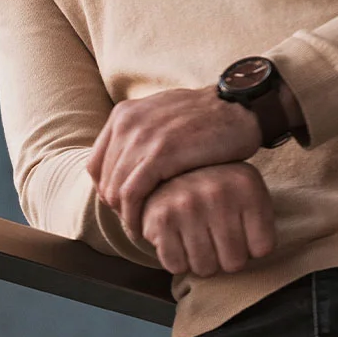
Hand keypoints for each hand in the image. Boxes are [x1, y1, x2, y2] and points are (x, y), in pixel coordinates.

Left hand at [88, 86, 261, 238]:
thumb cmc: (209, 117)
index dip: (107, 190)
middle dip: (117, 206)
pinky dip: (133, 216)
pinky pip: (132, 195)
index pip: (97, 164)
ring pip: (115, 190)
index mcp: (125, 114)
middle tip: (136, 221)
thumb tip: (125, 162)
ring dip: (125, 215)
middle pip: (104, 180)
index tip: (126, 206)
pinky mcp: (161, 154)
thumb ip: (141, 134)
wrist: (240, 108)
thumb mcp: (165, 115)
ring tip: (141, 228)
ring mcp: (143, 137)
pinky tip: (144, 229)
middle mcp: (128, 122)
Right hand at [141, 162, 275, 276]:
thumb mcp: (248, 193)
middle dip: (227, 258)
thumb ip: (262, 220)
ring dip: (203, 262)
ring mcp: (189, 205)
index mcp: (247, 184)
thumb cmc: (219, 193)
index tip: (244, 234)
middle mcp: (218, 192)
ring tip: (200, 238)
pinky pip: (177, 267)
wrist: (172, 173)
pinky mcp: (162, 219)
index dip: (252, 248)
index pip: (263, 248)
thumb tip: (259, 254)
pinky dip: (178, 262)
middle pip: (234, 263)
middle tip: (218, 239)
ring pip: (206, 269)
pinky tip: (180, 240)